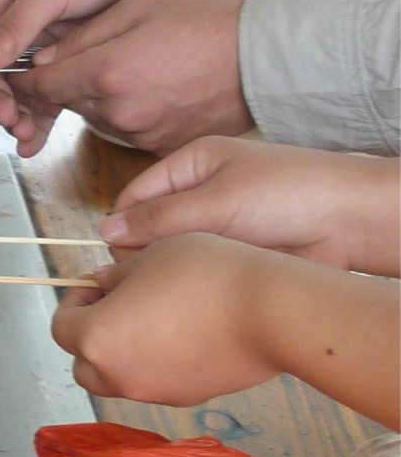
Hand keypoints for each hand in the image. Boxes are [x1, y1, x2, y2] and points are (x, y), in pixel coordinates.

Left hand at [0, 0, 249, 158]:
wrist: (262, 60)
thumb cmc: (205, 24)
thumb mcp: (137, 9)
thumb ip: (82, 36)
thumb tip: (42, 60)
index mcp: (107, 71)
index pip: (40, 86)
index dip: (24, 78)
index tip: (21, 71)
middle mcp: (118, 111)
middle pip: (65, 103)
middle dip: (64, 84)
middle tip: (83, 62)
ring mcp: (139, 135)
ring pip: (94, 118)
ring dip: (96, 99)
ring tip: (130, 71)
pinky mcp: (158, 149)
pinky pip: (125, 132)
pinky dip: (126, 114)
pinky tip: (150, 90)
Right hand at [0, 0, 211, 148]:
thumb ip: (14, 27)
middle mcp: (15, 24)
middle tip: (13, 119)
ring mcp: (41, 46)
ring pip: (17, 90)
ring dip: (17, 114)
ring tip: (26, 134)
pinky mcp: (68, 63)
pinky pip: (46, 95)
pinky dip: (39, 119)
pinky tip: (35, 143)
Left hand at [52, 236, 285, 404]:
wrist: (269, 313)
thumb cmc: (204, 274)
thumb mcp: (150, 257)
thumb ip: (115, 275)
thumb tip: (102, 284)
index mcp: (97, 338)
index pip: (61, 328)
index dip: (74, 301)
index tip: (97, 283)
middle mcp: (118, 375)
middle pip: (83, 365)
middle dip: (91, 335)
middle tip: (118, 303)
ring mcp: (153, 392)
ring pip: (117, 379)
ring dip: (120, 353)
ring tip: (151, 318)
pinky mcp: (187, 398)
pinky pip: (154, 383)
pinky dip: (153, 364)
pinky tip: (183, 333)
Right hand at [101, 137, 400, 274]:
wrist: (350, 222)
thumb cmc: (289, 194)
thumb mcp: (216, 201)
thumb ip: (160, 218)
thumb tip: (107, 232)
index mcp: (193, 163)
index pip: (137, 195)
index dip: (124, 226)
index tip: (118, 259)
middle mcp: (202, 192)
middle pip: (152, 227)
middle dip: (147, 251)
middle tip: (150, 276)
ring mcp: (219, 224)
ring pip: (175, 252)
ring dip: (174, 267)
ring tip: (177, 284)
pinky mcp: (235, 253)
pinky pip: (201, 268)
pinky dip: (196, 279)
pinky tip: (196, 292)